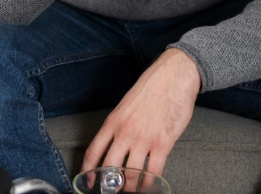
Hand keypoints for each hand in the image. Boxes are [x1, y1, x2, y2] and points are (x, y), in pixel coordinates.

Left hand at [82, 48, 200, 178]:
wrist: (172, 77)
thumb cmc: (150, 90)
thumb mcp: (124, 106)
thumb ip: (117, 126)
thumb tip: (112, 146)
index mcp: (112, 122)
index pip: (93, 152)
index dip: (88, 171)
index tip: (88, 181)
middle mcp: (124, 133)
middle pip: (109, 168)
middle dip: (109, 185)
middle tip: (111, 191)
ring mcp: (144, 139)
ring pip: (131, 175)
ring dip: (130, 188)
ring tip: (130, 191)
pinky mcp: (163, 143)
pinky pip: (153, 172)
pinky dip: (149, 184)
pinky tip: (148, 186)